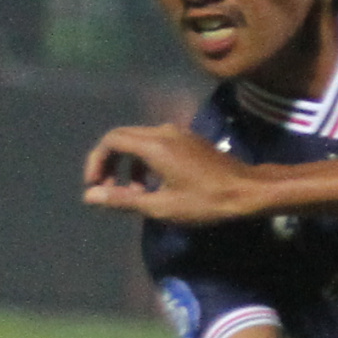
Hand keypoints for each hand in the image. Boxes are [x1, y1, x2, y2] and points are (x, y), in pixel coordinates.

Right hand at [82, 124, 256, 223]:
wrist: (247, 191)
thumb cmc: (205, 202)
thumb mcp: (161, 207)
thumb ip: (122, 200)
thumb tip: (89, 196)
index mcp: (154, 145)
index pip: (111, 140)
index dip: (97, 161)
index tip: (95, 186)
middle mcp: (164, 131)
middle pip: (123, 137)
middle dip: (110, 163)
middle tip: (108, 191)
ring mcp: (178, 133)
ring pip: (140, 141)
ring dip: (129, 165)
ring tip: (135, 195)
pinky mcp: (189, 140)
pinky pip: (156, 144)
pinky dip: (145, 162)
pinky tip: (154, 186)